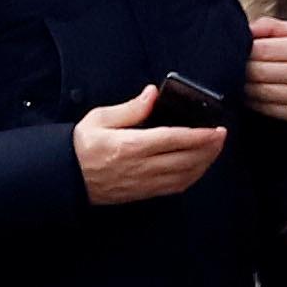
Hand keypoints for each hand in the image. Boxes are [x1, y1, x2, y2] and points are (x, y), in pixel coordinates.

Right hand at [75, 92, 226, 206]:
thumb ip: (131, 108)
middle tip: (221, 136)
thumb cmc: (81, 145)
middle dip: (209, 149)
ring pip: (184, 177)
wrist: (64, 177)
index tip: (216, 129)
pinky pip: (174, 188)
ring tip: (214, 149)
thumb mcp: (100, 118)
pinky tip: (197, 167)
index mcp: (130, 146)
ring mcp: (143, 184)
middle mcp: (140, 167)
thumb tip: (152, 93)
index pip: (174, 140)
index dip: (199, 136)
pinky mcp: (143, 194)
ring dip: (204, 164)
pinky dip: (191, 178)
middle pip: (185, 160)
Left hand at [244, 15, 286, 123]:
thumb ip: (270, 26)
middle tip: (237, 64)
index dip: (243, 49)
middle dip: (241, 68)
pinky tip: (253, 92)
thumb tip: (244, 30)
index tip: (239, 48)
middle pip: (256, 72)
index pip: (259, 50)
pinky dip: (253, 101)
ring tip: (244, 77)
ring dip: (244, 86)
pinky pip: (265, 109)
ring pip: (257, 92)